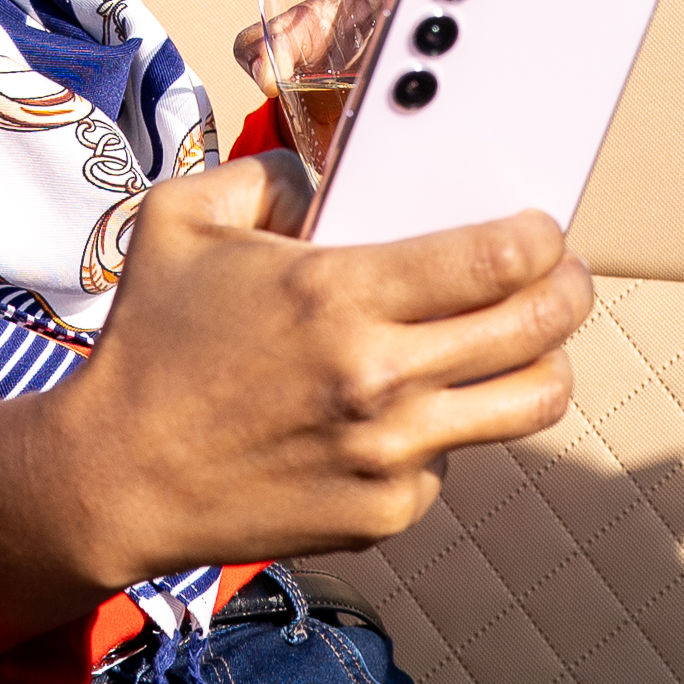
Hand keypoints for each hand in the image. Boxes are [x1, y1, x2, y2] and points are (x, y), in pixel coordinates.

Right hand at [0, 156, 589, 654]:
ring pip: (526, 406)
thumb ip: (263, 175)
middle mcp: (380, 378)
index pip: (495, 261)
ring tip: (528, 345)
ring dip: (543, 365)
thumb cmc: (149, 342)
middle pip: (537, 331)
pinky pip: (453, 460)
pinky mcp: (387, 512)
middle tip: (564, 278)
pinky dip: (445, 430)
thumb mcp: (181, 220)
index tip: (542, 230)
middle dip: (569, 293)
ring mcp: (390, 454)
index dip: (540, 239)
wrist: (114, 477)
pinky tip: (403, 409)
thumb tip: (324, 171)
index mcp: (338, 295)